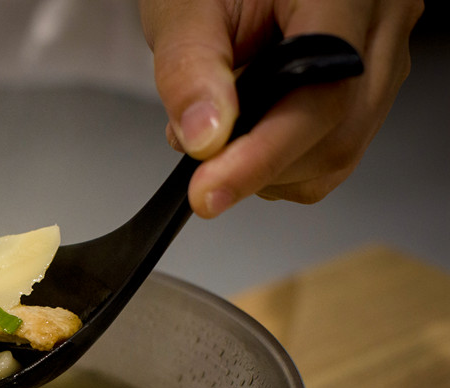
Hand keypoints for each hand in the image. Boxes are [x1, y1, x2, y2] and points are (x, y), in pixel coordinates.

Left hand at [139, 0, 423, 216]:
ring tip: (222, 132)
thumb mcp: (184, 12)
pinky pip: (335, 152)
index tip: (209, 191)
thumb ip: (189, 70)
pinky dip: (282, 163)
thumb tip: (205, 139)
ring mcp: (382, 57)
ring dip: (269, 170)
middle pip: (338, 135)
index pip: (321, 92)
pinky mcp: (368, 86)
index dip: (263, 155)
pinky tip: (251, 131)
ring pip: (340, 154)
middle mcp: (380, 22)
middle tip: (201, 157)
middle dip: (259, 166)